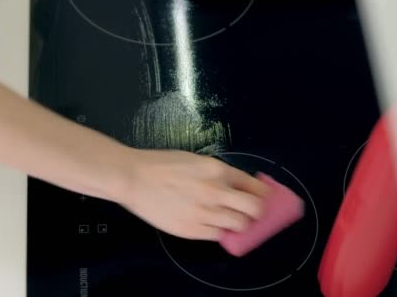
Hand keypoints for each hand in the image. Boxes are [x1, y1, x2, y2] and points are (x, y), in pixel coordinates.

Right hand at [119, 149, 269, 240]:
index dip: (263, 194)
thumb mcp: (195, 160)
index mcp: (218, 170)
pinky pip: (217, 235)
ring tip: (228, 220)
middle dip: (256, 212)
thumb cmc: (161, 165)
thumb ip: (218, 174)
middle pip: (254, 209)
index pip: (255, 186)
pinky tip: (211, 224)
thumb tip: (239, 186)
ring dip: (238, 224)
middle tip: (249, 213)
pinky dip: (218, 231)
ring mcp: (204, 212)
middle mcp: (216, 191)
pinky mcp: (192, 229)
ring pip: (239, 225)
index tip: (263, 198)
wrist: (133, 178)